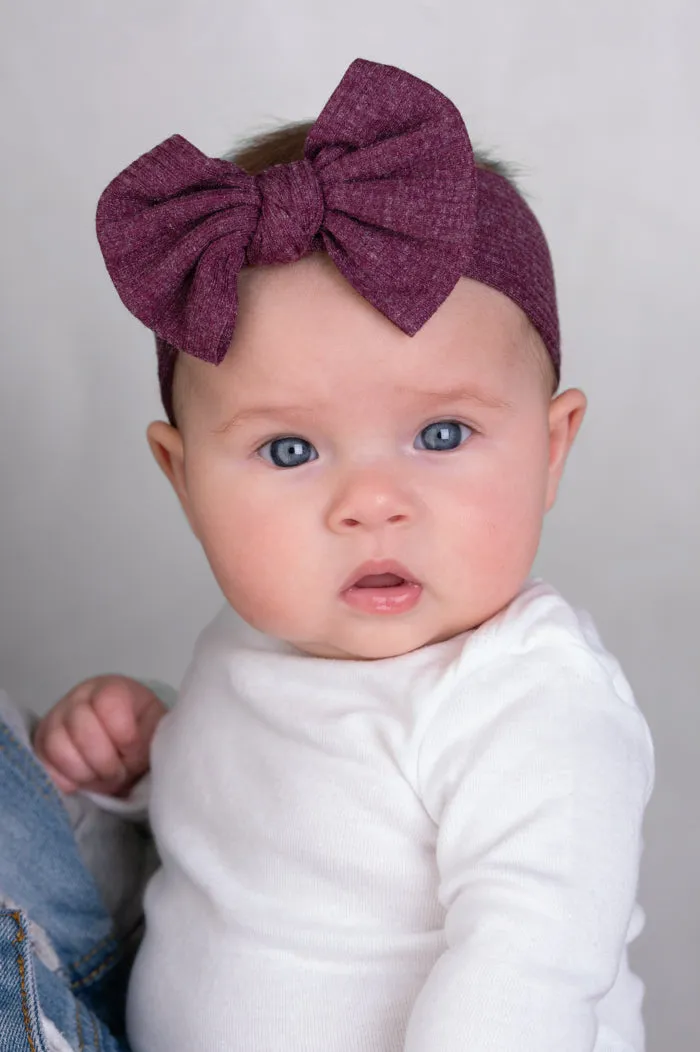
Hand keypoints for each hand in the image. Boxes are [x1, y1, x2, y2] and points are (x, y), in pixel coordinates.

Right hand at [33, 675, 166, 795]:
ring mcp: (56, 719)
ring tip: (102, 778)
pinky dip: (67, 781)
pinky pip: (45, 767)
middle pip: (82, 729)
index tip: (133, 748)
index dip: (124, 735)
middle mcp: (79, 698)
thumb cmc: (142, 733)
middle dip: (105, 762)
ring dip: (85, 773)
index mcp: (111, 688)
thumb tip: (131, 751)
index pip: (109, 703)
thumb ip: (149, 736)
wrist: (123, 742)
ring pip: (59, 749)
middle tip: (118, 773)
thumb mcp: (156, 730)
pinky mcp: (41, 744)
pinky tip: (84, 780)